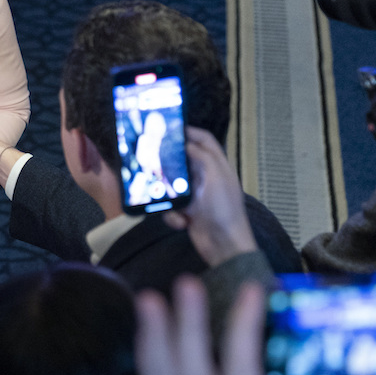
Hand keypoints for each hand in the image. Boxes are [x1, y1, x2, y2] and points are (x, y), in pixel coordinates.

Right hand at [162, 127, 257, 267]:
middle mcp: (207, 178)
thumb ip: (202, 156)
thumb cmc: (223, 208)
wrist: (224, 245)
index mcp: (219, 166)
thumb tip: (186, 143)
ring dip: (169, 194)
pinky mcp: (188, 213)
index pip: (205, 141)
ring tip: (164, 198)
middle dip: (171, 163)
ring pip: (173, 186)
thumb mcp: (216, 177)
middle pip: (185, 161)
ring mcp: (197, 196)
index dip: (190, 132)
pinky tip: (182, 222)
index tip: (169, 129)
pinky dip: (173, 215)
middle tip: (151, 158)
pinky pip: (172, 207)